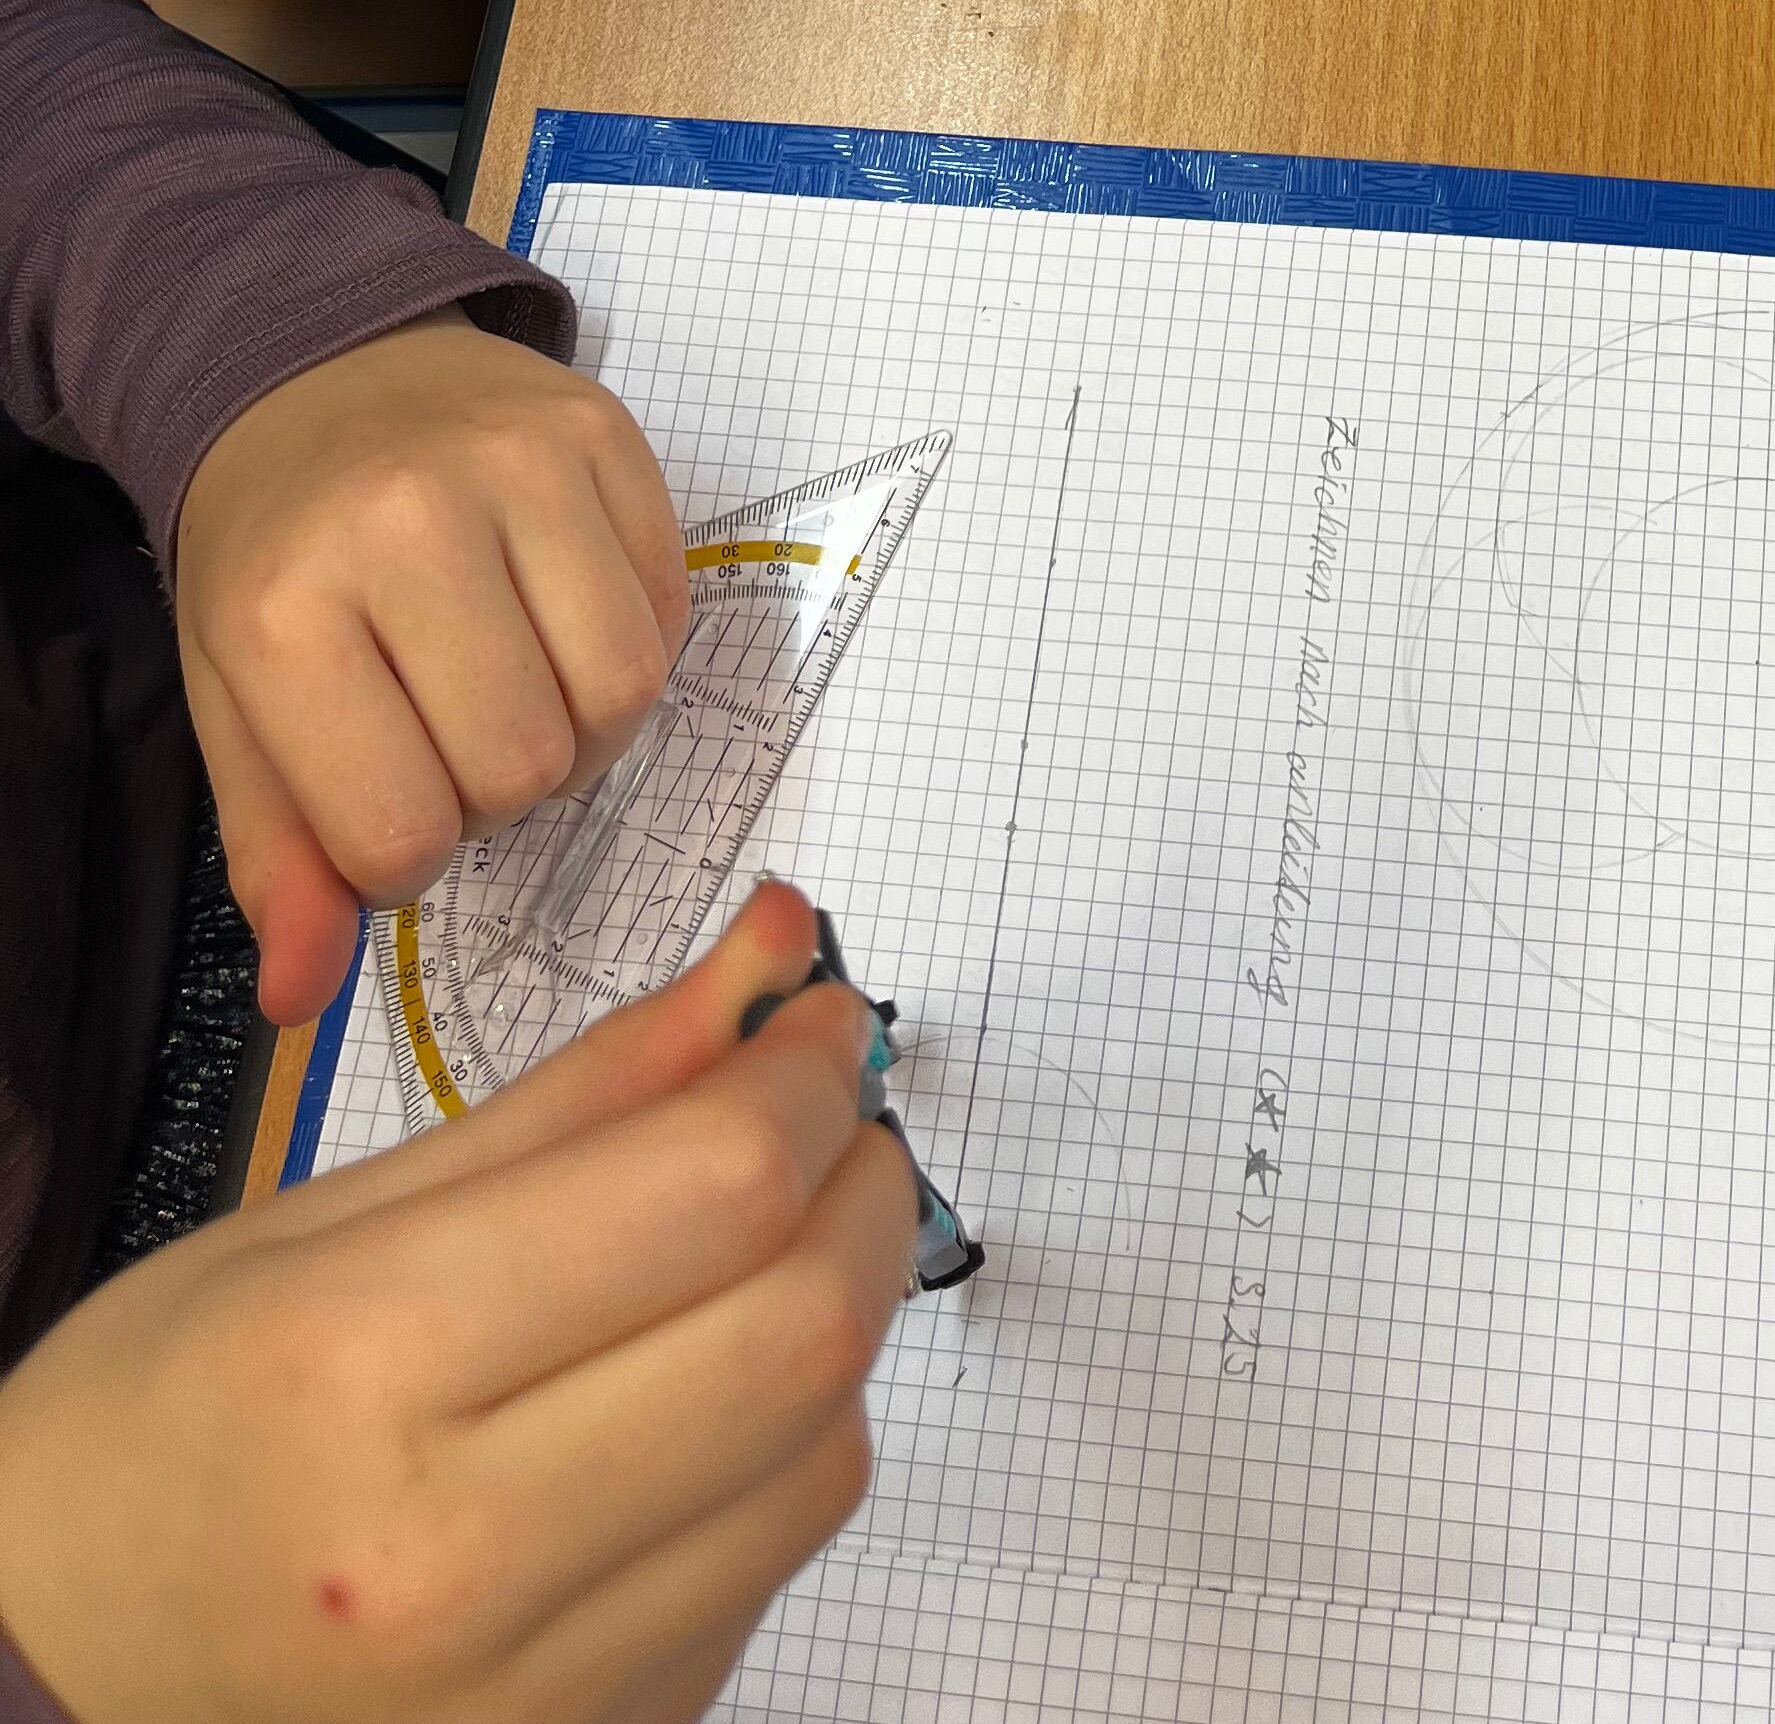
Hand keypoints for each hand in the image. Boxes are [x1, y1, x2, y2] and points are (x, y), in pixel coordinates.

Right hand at [0, 886, 913, 1723]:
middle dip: (856, 1178)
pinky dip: (783, 1447)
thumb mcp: (322, 1220)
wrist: (42, 1681)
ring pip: (822, 1456)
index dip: (805, 1072)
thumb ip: (579, 1095)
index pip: (710, 1188)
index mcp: (364, 1367)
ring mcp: (532, 1684)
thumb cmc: (152, 1439)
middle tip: (821, 1110)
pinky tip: (706, 1387)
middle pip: (799, 1326)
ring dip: (841, 1313)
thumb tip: (768, 959)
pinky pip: (769, 1571)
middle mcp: (456, 1551)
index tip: (814, 1014)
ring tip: (766, 1242)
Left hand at [178, 317, 689, 1024]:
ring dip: (579, 731)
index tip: (387, 800)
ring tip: (521, 690)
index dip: (405, 855)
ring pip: (620, 698)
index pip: (399, 831)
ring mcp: (516, 466)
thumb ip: (279, 855)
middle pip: (525, 767)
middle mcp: (405, 525)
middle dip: (496, 792)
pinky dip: (629, 651)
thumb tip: (297, 1001)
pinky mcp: (603, 433)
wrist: (318, 371)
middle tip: (455, 738)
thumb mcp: (237, 705)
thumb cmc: (277, 557)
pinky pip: (669, 614)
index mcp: (285, 612)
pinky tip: (564, 623)